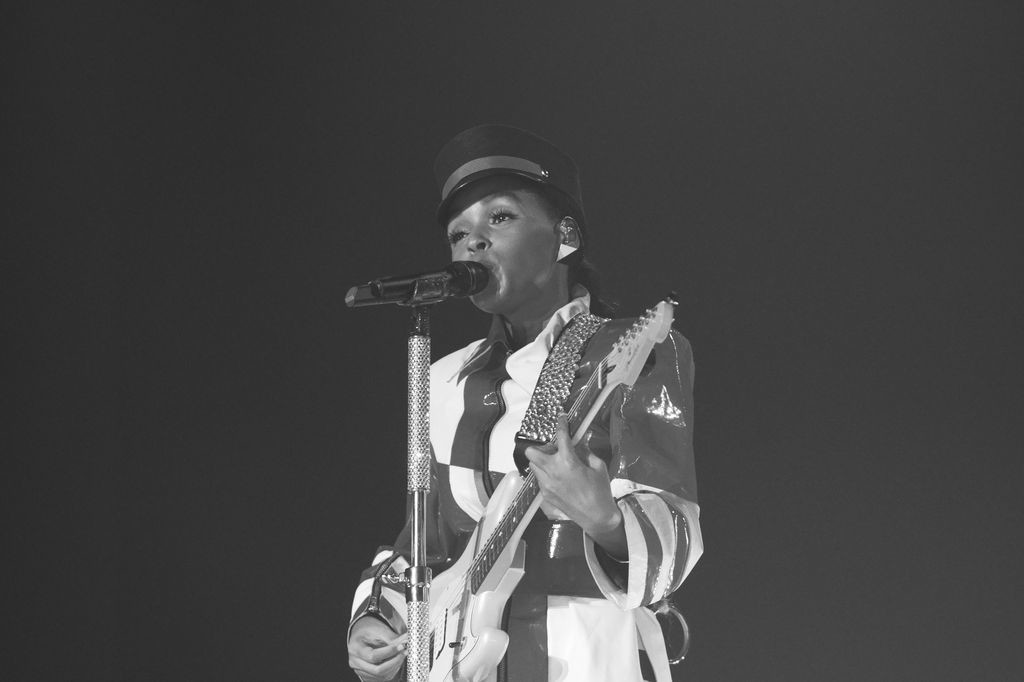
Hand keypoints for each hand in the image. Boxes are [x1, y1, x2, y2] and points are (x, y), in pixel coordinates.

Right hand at [348, 617, 407, 681]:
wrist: (362, 636)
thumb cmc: (369, 632)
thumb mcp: (378, 630)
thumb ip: (391, 638)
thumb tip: (406, 642)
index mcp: (355, 648)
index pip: (373, 656)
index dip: (389, 652)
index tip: (401, 645)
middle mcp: (355, 662)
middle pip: (377, 670)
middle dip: (395, 661)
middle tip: (405, 651)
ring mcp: (361, 671)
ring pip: (382, 675)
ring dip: (396, 665)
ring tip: (403, 653)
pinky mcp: (368, 676)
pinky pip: (383, 677)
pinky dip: (393, 669)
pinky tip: (397, 659)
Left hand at [523, 413, 627, 557]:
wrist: (597, 517)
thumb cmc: (600, 490)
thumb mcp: (597, 466)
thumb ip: (586, 451)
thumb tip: (580, 441)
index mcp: (568, 461)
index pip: (561, 436)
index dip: (561, 424)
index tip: (561, 418)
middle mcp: (552, 471)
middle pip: (532, 452)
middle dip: (541, 447)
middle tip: (554, 450)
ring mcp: (546, 484)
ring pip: (533, 465)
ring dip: (542, 461)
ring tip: (556, 464)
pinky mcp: (545, 494)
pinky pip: (539, 478)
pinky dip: (545, 474)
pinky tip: (558, 477)